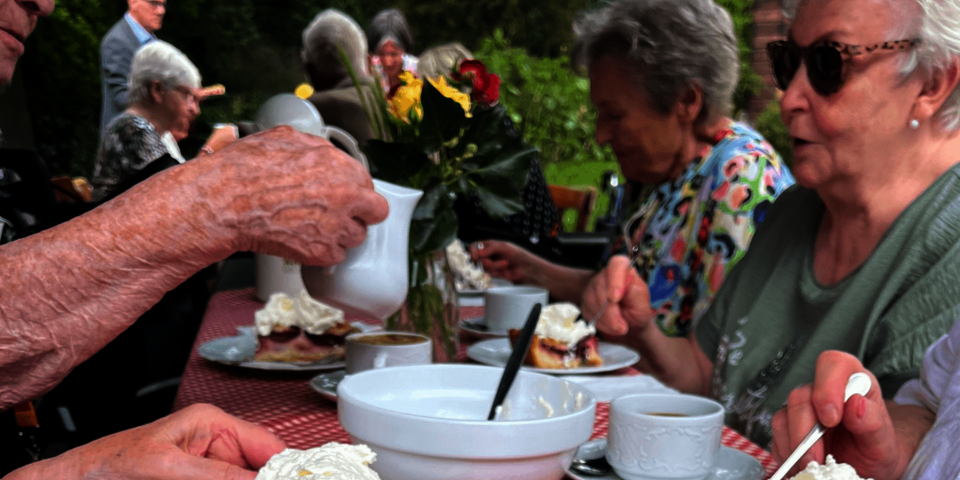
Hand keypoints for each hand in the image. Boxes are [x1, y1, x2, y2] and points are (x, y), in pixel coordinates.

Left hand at [7, 404, 284, 479]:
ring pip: (243, 478)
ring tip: (277, 478)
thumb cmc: (107, 466)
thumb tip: (263, 478)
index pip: (268, 446)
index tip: (305, 476)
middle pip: (259, 468)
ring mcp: (206, 469)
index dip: (288, 466)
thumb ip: (220, 475)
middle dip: (268, 477)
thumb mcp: (170, 468)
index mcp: (212, 423)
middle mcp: (214, 445)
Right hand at [164, 125, 388, 266]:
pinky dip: (321, 252)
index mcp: (340, 166)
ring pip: (355, 236)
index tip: (344, 196)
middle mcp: (346, 196)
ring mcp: (336, 226)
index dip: (354, 190)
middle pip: (376, 211)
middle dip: (360, 213)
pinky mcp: (322, 252)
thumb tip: (322, 152)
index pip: (367, 183)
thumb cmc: (246, 169)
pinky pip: (335, 256)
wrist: (224, 203)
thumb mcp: (283, 139)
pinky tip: (302, 241)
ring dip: (339, 234)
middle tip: (341, 215)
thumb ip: (313, 147)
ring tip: (312, 228)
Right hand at [470, 240, 535, 282]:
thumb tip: (478, 252)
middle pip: (477, 258)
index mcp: (489, 245)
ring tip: (505, 264)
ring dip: (495, 266)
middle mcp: (488, 255)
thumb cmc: (518, 255)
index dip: (473, 251)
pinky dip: (495, 272)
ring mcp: (490, 264)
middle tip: (497, 259)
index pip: (474, 246)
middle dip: (488, 260)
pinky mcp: (493, 273)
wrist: (526, 268)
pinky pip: (488, 273)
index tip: (475, 256)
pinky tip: (502, 270)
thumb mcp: (503, 247)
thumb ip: (489, 248)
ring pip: (483, 267)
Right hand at [581, 255, 652, 335]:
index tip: (615, 299)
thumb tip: (626, 283)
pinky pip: (587, 311)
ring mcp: (593, 287)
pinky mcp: (585, 300)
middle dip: (610, 311)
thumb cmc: (637, 313)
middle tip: (622, 326)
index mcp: (624, 271)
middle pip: (600, 285)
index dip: (614, 281)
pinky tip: (609, 325)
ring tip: (618, 326)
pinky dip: (599, 323)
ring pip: (591, 299)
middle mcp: (606, 275)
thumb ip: (636, 294)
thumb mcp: (642, 306)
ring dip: (605, 319)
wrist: (629, 327)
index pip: (616, 264)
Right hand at [770, 351, 904, 479]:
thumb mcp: (882, 439)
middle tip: (817, 459)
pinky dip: (787, 455)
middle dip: (805, 432)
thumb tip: (856, 404)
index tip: (831, 419)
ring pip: (783, 417)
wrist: (868, 465)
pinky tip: (802, 465)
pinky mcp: (789, 427)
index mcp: (851, 380)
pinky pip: (776, 437)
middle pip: (800, 396)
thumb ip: (872, 421)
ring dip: (794, 447)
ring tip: (812, 466)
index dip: (827, 387)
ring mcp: (803, 408)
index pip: (832, 364)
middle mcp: (823, 389)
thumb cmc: (877, 447)